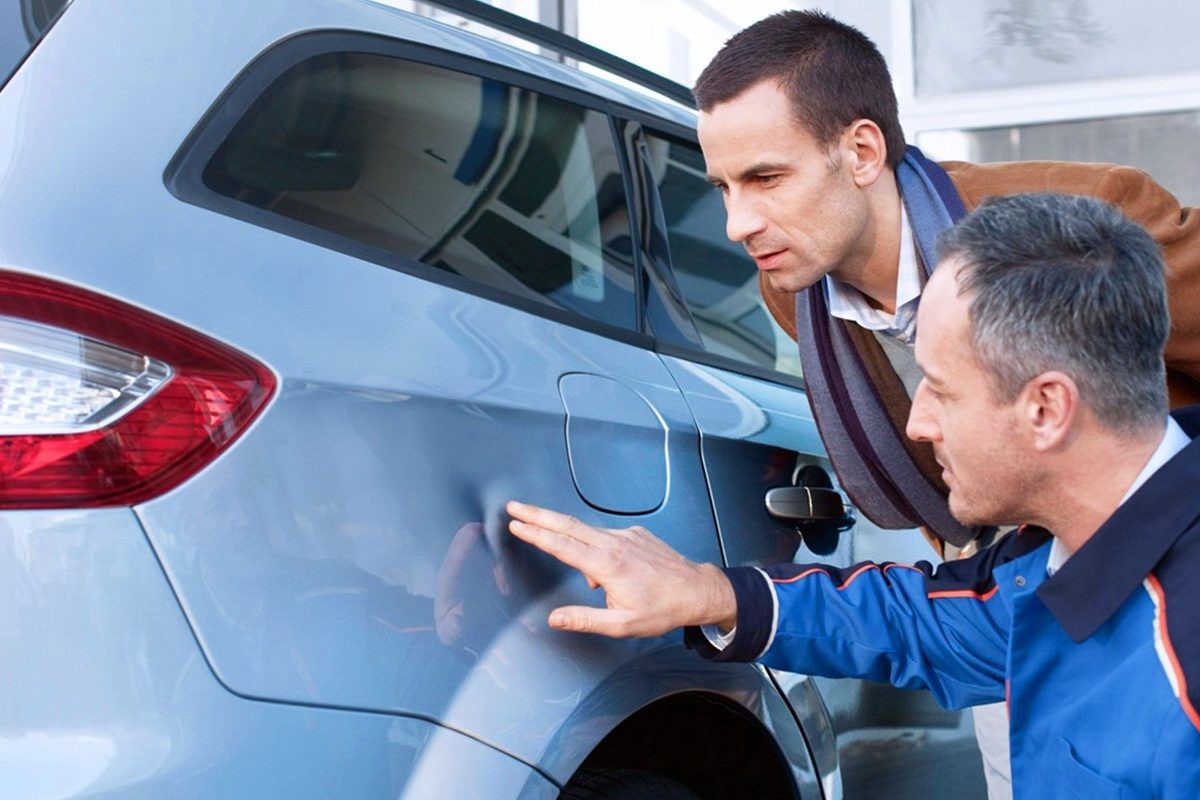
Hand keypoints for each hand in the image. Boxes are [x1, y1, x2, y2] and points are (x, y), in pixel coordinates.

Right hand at [506, 500, 735, 636]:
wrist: (698, 590)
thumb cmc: (663, 609)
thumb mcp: (622, 625)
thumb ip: (584, 620)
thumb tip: (554, 618)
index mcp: (607, 565)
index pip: (562, 545)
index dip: (536, 534)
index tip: (516, 524)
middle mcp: (614, 543)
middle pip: (568, 524)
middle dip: (538, 515)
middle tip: (514, 506)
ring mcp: (626, 535)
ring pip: (587, 532)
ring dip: (567, 535)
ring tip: (592, 578)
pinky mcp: (635, 533)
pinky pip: (606, 538)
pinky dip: (596, 549)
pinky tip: (609, 574)